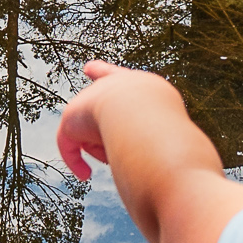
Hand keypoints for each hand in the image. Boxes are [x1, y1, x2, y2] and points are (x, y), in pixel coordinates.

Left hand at [54, 62, 200, 185]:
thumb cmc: (167, 134)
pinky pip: (70, 145)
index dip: (104, 74)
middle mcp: (115, 86)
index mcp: (144, 86)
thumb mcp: (172, 139)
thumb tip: (134, 164)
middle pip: (106, 117)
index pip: (119, 78)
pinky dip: (76, 161)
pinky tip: (85, 174)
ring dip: (105, 150)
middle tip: (120, 136)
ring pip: (94, 136)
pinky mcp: (72, 117)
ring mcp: (92, 98)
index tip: (88, 68)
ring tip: (121, 149)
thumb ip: (158, 146)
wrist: (145, 121)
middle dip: (109, 133)